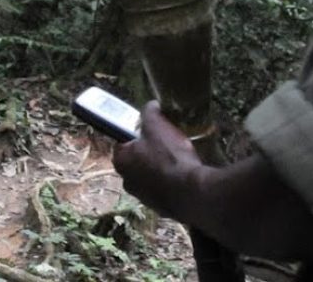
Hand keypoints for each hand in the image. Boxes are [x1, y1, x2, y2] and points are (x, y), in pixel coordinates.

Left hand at [112, 101, 203, 218]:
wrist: (190, 192)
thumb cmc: (170, 157)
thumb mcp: (158, 126)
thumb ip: (150, 113)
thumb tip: (151, 105)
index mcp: (121, 160)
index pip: (123, 143)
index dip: (137, 135)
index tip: (151, 131)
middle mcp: (127, 181)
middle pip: (137, 161)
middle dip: (151, 153)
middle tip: (167, 143)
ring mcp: (143, 197)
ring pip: (151, 176)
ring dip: (162, 169)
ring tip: (180, 159)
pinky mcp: (160, 207)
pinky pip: (164, 190)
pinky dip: (172, 183)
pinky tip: (185, 175)